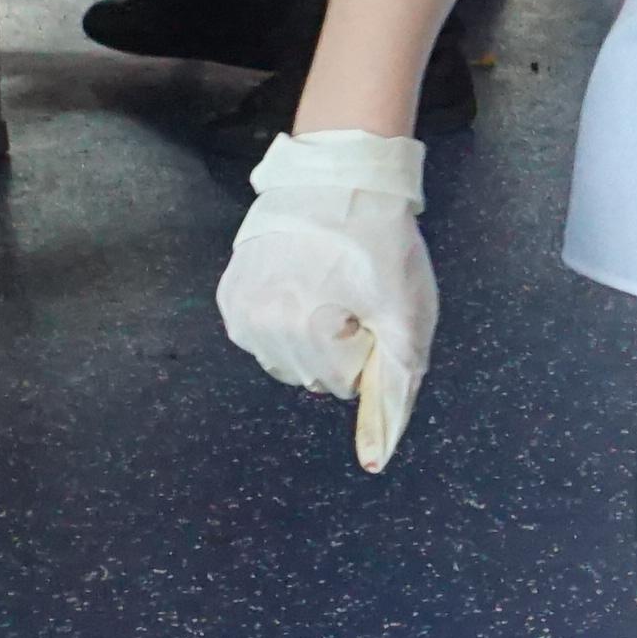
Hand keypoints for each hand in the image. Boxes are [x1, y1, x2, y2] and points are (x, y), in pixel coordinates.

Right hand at [219, 127, 435, 467]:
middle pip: (310, 375)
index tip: (373, 306)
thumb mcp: (407, 310)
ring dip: (308, 337)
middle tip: (352, 294)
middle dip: (338, 346)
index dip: (368, 347)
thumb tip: (375, 461)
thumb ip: (396, 384)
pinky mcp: (229, 293)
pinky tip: (300, 285)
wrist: (338, 176)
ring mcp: (240, 309)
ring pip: (282, 360)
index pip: (342, 384)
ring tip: (326, 287)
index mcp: (304, 331)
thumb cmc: (379, 240)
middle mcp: (261, 326)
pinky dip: (282, 321)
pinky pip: (258, 334)